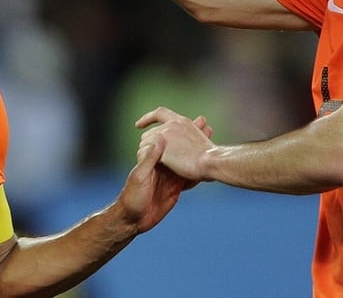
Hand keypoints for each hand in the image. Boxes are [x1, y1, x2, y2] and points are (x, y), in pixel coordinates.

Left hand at [117, 114, 213, 233]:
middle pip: (179, 148)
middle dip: (192, 138)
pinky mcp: (174, 188)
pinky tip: (209, 165)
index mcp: (151, 159)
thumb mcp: (140, 176)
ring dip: (196, 152)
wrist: (132, 221)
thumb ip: (150, 158)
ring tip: (210, 141)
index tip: (191, 122)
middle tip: (206, 126)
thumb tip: (159, 137)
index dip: (179, 131)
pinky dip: (197, 171)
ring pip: (186, 161)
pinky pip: (187, 177)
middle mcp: (161, 165)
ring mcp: (169, 176)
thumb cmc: (132, 197)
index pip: (167, 141)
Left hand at [136, 107, 215, 182]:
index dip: (148, 118)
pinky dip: (145, 160)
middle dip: (149, 144)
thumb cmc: (211, 155)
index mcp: (181, 121)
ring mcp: (165, 136)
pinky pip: (145, 153)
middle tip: (151, 156)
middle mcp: (171, 125)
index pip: (159, 113)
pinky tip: (149, 168)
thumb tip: (200, 125)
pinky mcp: (161, 150)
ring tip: (152, 164)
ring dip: (146, 153)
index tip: (138, 124)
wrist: (212, 162)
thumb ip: (193, 131)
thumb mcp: (201, 137)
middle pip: (149, 133)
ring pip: (145, 144)